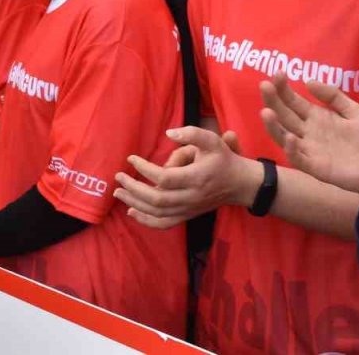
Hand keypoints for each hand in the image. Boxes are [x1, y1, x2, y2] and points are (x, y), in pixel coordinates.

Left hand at [114, 125, 254, 228]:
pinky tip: (131, 212)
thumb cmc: (223, 159)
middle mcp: (191, 197)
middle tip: (118, 176)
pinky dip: (146, 221)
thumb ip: (191, 134)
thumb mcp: (212, 141)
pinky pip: (165, 224)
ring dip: (135, 203)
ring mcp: (189, 209)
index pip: (165, 178)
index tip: (131, 158)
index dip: (145, 169)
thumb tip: (169, 133)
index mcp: (196, 178)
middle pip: (157, 199)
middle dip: (134, 188)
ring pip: (158, 213)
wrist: (240, 184)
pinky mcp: (187, 215)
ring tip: (118, 191)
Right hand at [260, 77, 358, 201]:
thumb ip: (333, 96)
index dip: (283, 88)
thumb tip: (307, 80)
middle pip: (284, 115)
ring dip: (273, 125)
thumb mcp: (354, 112)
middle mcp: (308, 133)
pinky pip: (299, 160)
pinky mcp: (317, 168)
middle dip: (273, 100)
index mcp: (316, 118)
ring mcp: (310, 151)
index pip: (293, 101)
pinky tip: (291, 138)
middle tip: (265, 85)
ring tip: (266, 111)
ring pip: (283, 137)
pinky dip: (292, 150)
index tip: (278, 73)